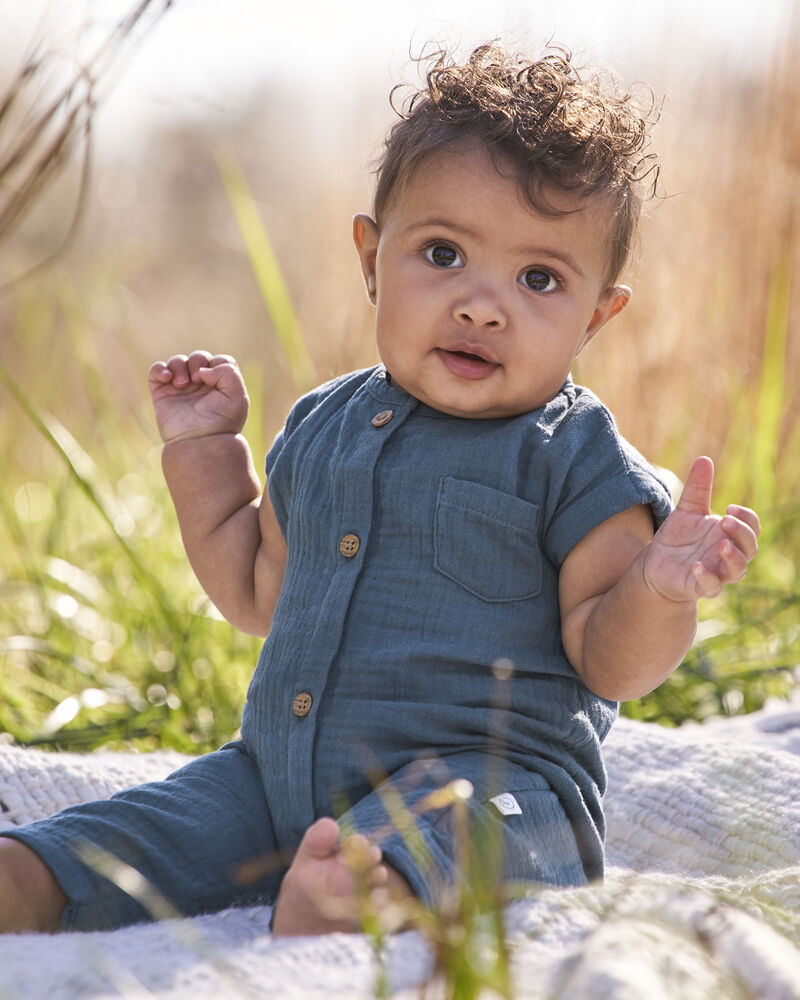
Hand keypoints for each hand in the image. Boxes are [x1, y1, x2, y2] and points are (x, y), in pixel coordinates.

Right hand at [148, 352, 248, 443]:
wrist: (198, 442)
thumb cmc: (220, 423)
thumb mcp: (237, 397)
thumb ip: (229, 373)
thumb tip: (203, 370)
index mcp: (221, 385)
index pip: (220, 360)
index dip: (217, 363)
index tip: (213, 379)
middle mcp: (201, 385)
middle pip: (198, 357)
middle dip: (197, 361)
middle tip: (197, 379)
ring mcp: (180, 388)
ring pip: (178, 361)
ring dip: (179, 366)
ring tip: (182, 385)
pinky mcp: (162, 393)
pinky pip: (156, 370)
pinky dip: (160, 369)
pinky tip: (167, 378)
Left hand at [643, 456, 759, 600]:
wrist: (655, 565)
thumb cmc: (677, 538)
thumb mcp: (686, 510)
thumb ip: (697, 488)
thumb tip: (704, 459)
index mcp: (729, 535)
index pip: (752, 527)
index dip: (747, 518)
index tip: (729, 507)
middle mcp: (728, 555)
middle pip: (750, 548)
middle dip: (742, 533)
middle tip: (725, 520)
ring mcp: (717, 573)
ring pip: (737, 570)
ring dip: (733, 557)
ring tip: (720, 544)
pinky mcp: (700, 587)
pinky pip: (711, 587)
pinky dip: (707, 577)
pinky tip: (697, 566)